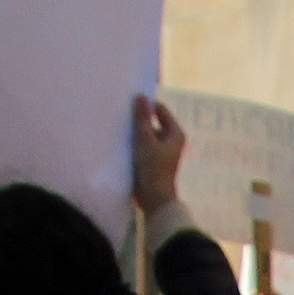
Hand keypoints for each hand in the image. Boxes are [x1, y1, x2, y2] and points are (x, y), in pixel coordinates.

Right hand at [131, 93, 186, 221]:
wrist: (153, 198)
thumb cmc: (153, 169)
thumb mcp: (146, 140)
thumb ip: (142, 118)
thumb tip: (140, 97)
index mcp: (175, 133)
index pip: (159, 109)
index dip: (146, 105)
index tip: (129, 101)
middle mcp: (170, 139)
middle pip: (152, 120)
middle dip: (138, 118)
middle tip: (120, 112)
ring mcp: (160, 149)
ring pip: (145, 132)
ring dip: (134, 130)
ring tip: (118, 124)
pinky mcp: (151, 158)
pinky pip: (141, 143)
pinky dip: (133, 140)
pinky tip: (119, 138)